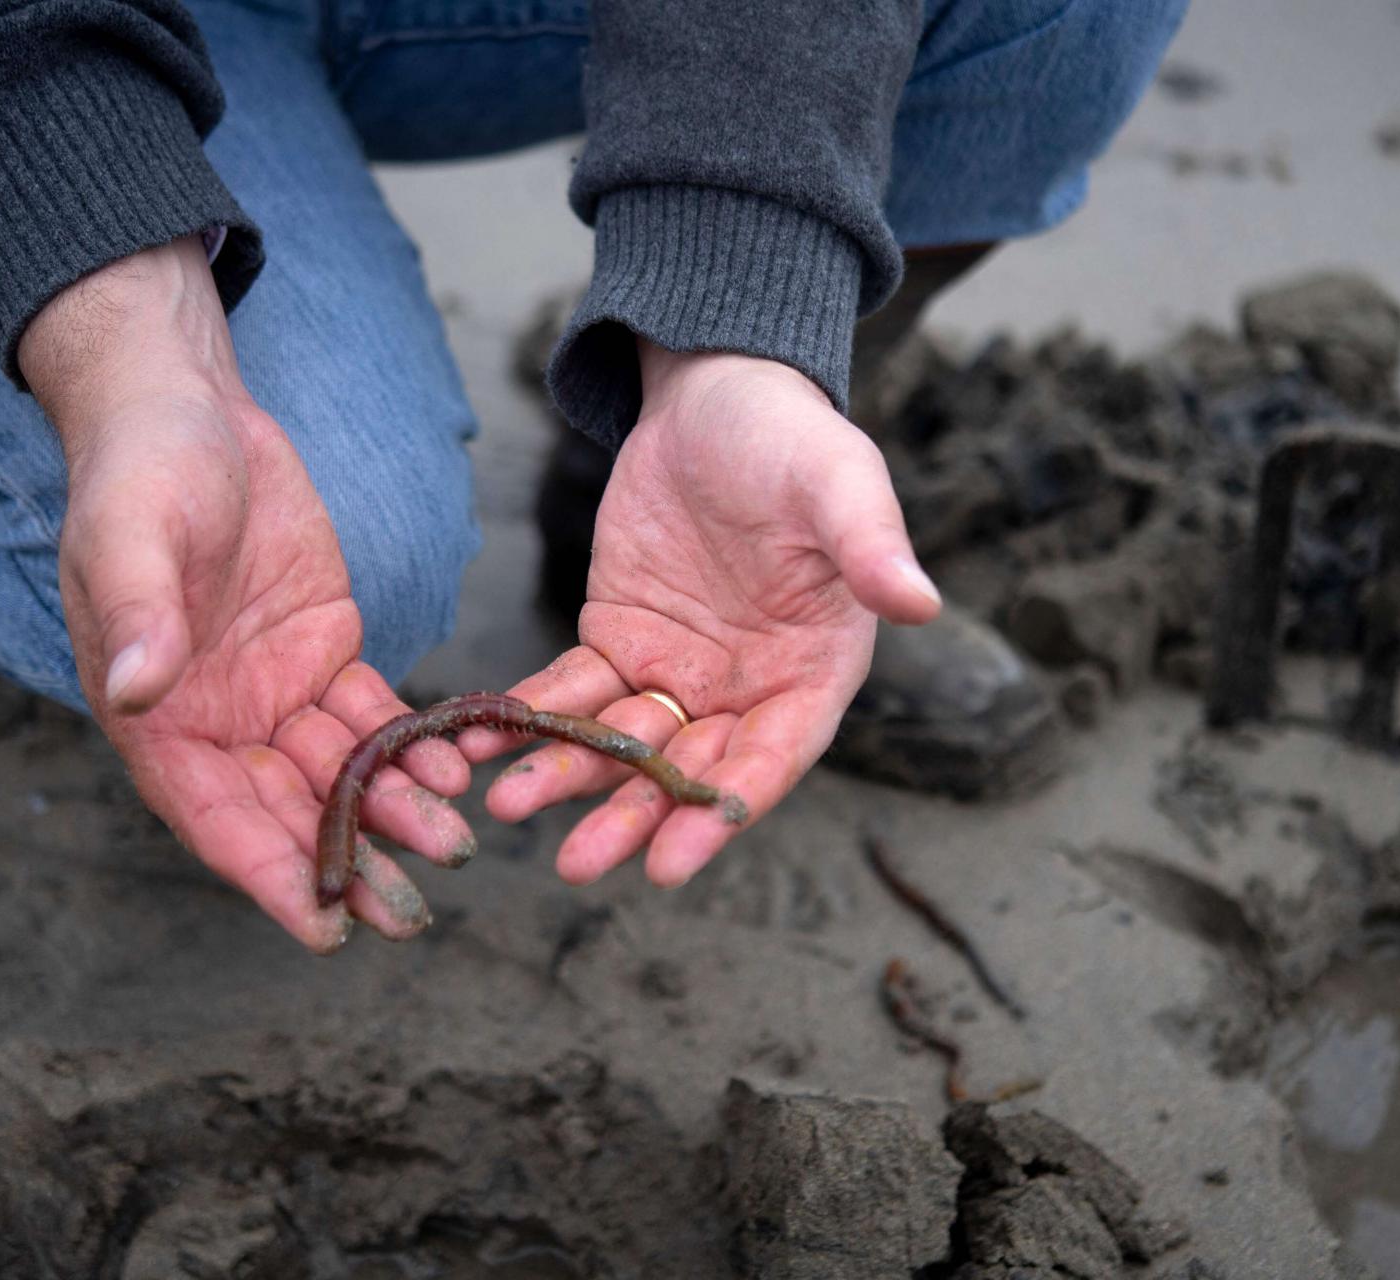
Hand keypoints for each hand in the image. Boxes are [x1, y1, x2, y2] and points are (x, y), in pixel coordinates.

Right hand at [20, 237, 474, 951]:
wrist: (190, 407)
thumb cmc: (142, 470)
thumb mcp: (132, 534)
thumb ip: (138, 617)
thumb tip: (138, 692)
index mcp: (156, 716)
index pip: (216, 819)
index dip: (269, 878)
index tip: (326, 932)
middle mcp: (216, 720)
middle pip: (288, 814)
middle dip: (347, 865)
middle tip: (409, 915)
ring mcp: (275, 691)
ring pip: (341, 774)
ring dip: (395, 812)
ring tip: (455, 843)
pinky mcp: (325, 651)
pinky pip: (375, 715)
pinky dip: (415, 746)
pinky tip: (461, 768)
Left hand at [459, 341, 940, 886]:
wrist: (718, 396)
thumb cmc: (793, 440)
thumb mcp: (838, 483)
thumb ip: (871, 546)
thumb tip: (920, 603)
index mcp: (813, 671)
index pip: (770, 757)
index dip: (722, 810)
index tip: (671, 863)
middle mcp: (746, 689)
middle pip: (687, 770)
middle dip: (632, 817)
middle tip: (575, 862)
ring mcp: (677, 671)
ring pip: (622, 743)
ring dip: (569, 777)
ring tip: (508, 804)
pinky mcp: (617, 639)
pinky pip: (571, 690)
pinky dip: (531, 716)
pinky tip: (479, 740)